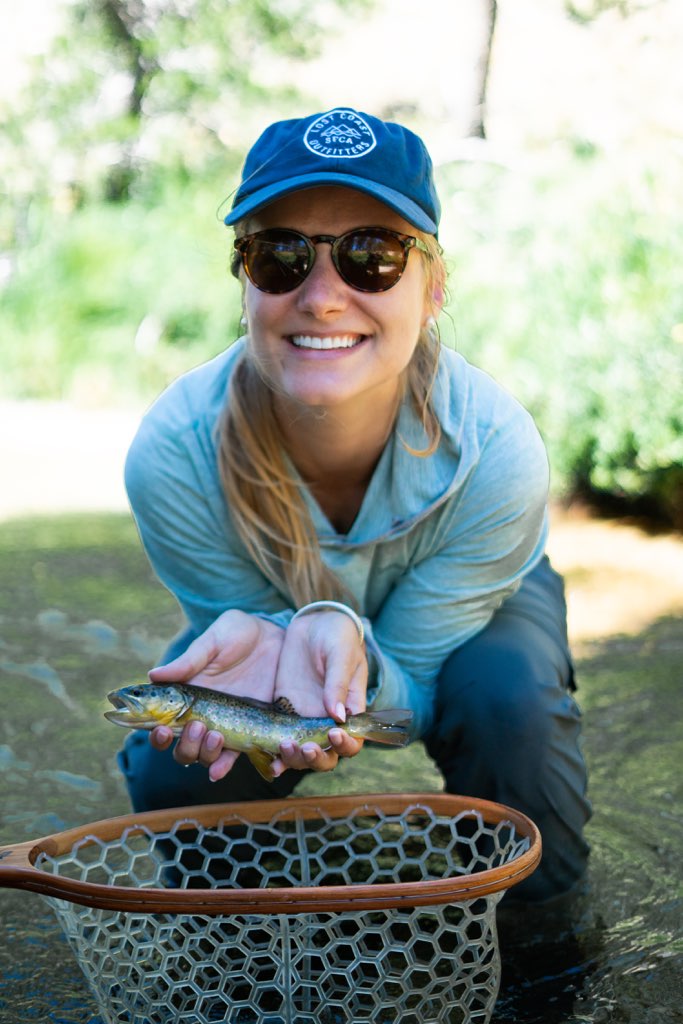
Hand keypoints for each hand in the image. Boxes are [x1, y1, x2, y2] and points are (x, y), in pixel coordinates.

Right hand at [148, 609, 283, 780]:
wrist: (277, 637)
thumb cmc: (239, 634)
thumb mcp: (215, 641)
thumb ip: (189, 660)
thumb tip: (153, 674)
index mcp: (186, 696)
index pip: (162, 723)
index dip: (156, 733)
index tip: (161, 729)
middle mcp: (202, 716)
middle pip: (182, 748)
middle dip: (185, 745)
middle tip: (197, 725)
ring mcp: (226, 726)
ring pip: (205, 756)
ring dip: (205, 753)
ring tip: (216, 735)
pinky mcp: (250, 731)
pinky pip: (236, 756)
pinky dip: (226, 766)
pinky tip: (222, 770)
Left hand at [270, 609, 367, 775]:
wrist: (314, 623)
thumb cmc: (337, 636)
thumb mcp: (341, 653)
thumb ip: (338, 682)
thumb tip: (338, 716)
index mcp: (349, 709)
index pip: (353, 741)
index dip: (346, 745)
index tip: (334, 733)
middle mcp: (327, 721)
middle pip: (326, 756)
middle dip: (316, 758)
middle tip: (305, 747)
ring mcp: (303, 719)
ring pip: (300, 754)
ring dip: (294, 757)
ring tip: (284, 745)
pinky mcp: (282, 711)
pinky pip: (277, 739)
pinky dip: (271, 751)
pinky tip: (262, 752)